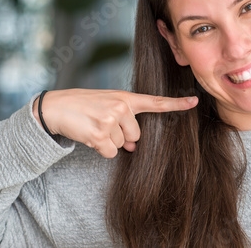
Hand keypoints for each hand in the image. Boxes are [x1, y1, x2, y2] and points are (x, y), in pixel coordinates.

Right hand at [33, 89, 197, 157]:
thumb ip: (125, 121)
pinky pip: (110, 152)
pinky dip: (100, 149)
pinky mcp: (99, 133)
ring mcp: (110, 120)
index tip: (194, 102)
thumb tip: (134, 146)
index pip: (156, 101)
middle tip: (103, 124)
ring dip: (108, 141)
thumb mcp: (108, 106)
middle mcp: (121, 107)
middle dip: (121, 135)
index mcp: (126, 98)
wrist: (55, 107)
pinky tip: (89, 136)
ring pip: (123, 145)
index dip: (176, 104)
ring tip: (93, 126)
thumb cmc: (84, 106)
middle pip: (136, 136)